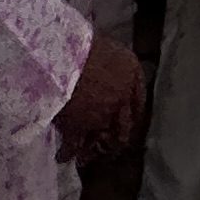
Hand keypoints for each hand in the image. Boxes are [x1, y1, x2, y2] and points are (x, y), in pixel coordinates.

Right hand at [52, 33, 144, 165]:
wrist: (59, 55)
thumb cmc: (79, 42)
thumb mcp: (104, 46)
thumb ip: (109, 63)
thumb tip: (103, 66)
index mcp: (132, 73)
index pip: (139, 99)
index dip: (133, 113)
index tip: (130, 121)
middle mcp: (123, 97)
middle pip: (125, 125)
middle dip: (117, 137)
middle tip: (110, 145)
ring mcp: (103, 115)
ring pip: (103, 140)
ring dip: (94, 150)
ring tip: (85, 157)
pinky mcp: (80, 129)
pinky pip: (74, 146)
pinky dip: (67, 153)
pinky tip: (61, 157)